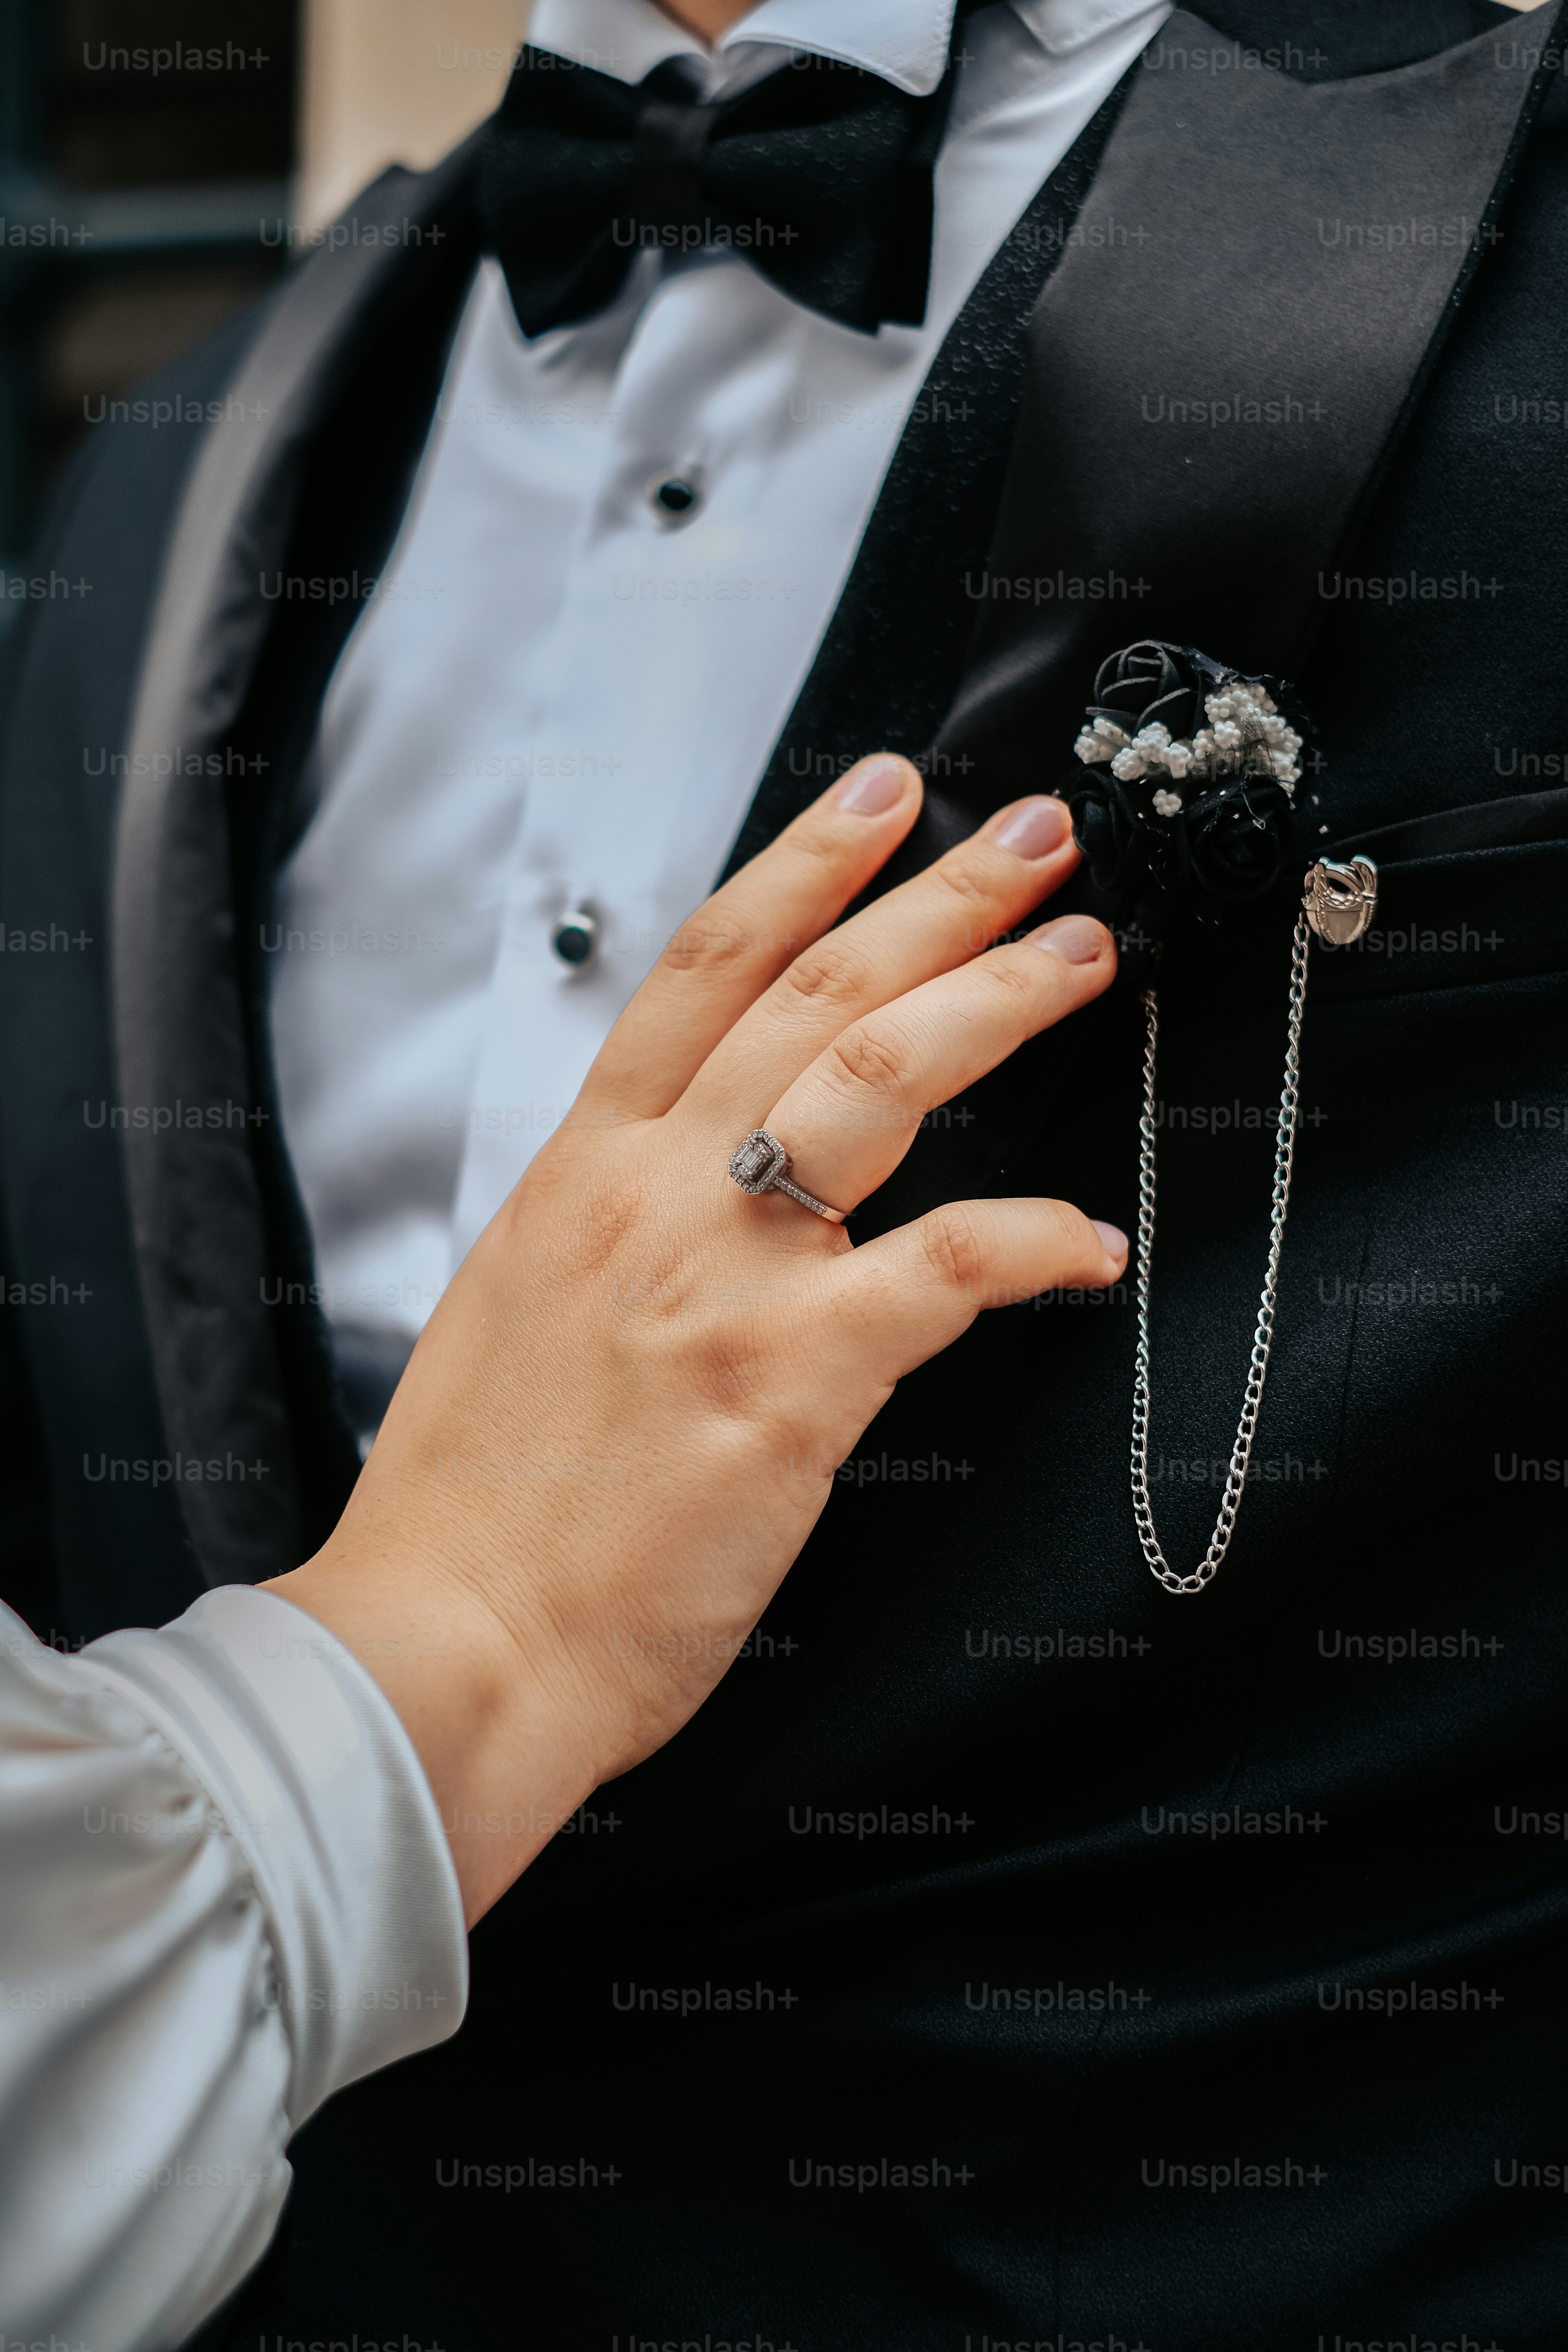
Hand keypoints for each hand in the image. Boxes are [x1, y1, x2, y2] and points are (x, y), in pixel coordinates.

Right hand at [267, 755, 1123, 1920]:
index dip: (801, 865)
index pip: (700, 970)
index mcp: (582, 1174)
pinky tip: (1091, 1243)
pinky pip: (945, 1269)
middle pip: (815, 995)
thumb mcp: (521, 1313)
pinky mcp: (789, 1381)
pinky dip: (1034, 1242)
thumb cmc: (481, 1506)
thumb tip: (704, 1191)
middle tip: (1036, 841)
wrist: (448, 1644)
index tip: (881, 795)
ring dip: (994, 1002)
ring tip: (1078, 954)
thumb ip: (615, 1229)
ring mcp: (721, 1279)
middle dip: (939, 898)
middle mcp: (653, 1197)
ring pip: (880, 1082)